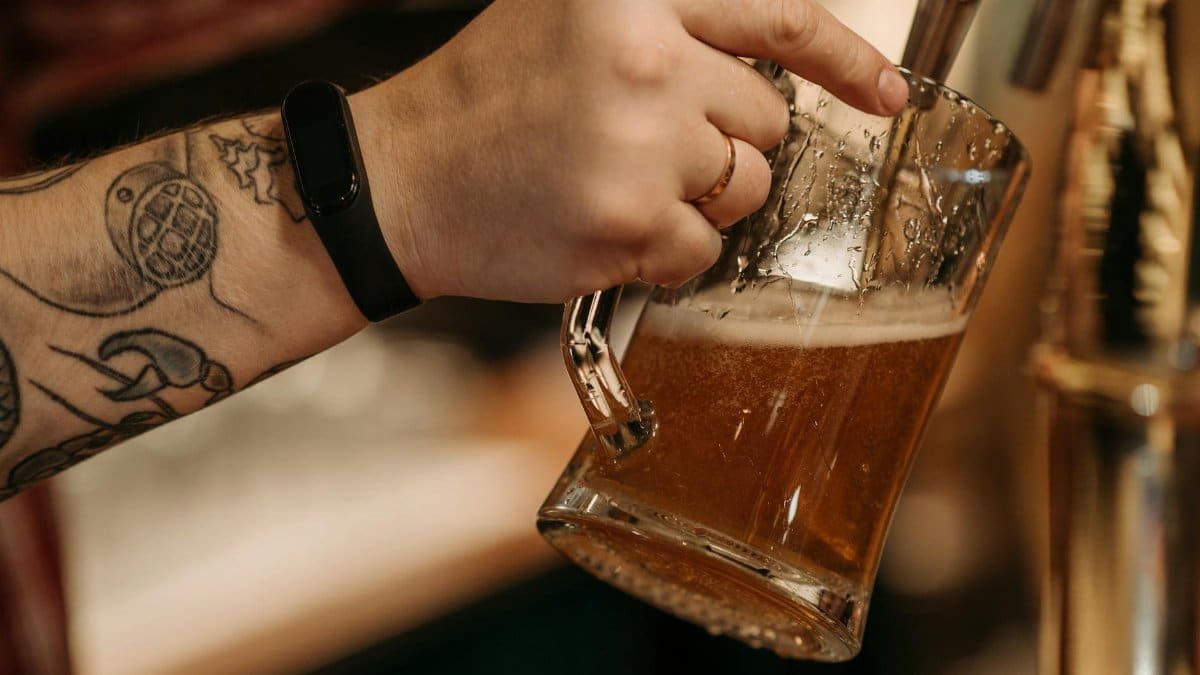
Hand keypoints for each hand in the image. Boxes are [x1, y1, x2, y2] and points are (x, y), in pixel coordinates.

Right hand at [359, 0, 906, 302]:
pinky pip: (702, 251)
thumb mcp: (569, 15)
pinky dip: (663, 252)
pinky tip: (602, 226)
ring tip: (614, 184)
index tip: (887, 94)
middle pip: (765, 123)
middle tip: (642, 148)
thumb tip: (767, 62)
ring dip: (695, 200)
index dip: (846, 59)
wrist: (400, 181)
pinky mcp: (628, 226)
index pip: (779, 19)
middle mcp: (647, 63)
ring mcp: (640, 149)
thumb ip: (667, 23)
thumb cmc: (484, 98)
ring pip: (741, 191)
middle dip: (721, 144)